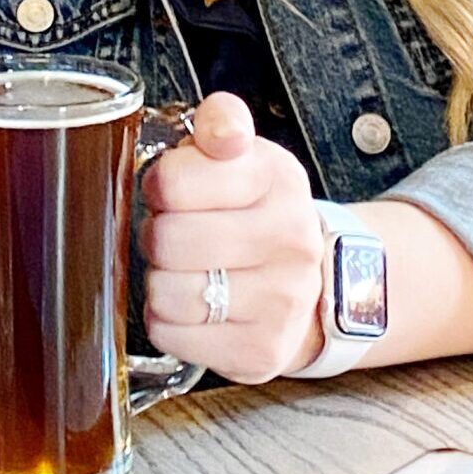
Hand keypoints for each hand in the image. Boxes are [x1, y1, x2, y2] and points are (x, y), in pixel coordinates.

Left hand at [140, 92, 325, 381]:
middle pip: (167, 240)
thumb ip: (220, 122)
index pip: (173, 180)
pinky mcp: (262, 351)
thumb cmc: (258, 211)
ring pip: (166, 293)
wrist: (315, 280)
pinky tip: (193, 307)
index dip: (158, 186)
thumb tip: (219, 128)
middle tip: (176, 235)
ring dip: (161, 282)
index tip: (171, 191)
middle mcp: (289, 240)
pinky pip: (172, 336)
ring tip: (186, 271)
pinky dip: (169, 323)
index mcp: (276, 178)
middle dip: (158, 236)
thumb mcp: (244, 155)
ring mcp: (282, 301)